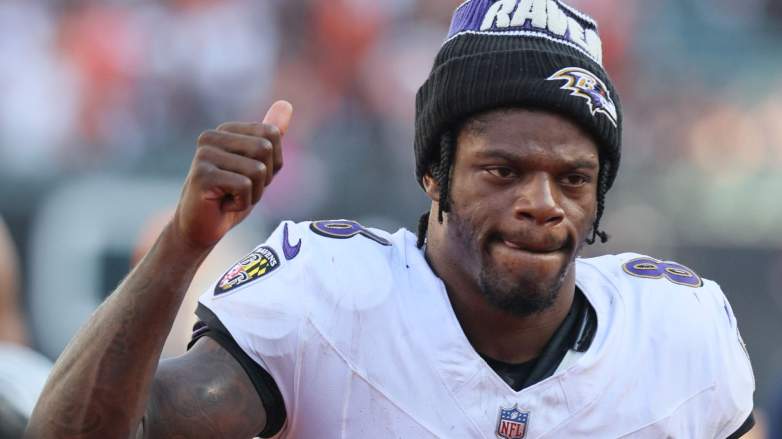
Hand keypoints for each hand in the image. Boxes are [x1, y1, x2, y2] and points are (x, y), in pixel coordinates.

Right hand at [172, 100, 292, 250]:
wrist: (201, 228)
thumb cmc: (230, 197)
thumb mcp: (258, 165)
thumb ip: (269, 136)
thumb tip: (286, 104)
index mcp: (226, 130)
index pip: (272, 134)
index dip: (272, 163)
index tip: (250, 177)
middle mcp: (211, 136)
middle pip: (266, 149)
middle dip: (263, 178)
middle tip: (241, 190)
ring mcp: (204, 155)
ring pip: (257, 170)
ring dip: (253, 193)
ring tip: (231, 197)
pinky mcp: (202, 175)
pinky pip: (245, 186)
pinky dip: (242, 203)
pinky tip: (223, 205)